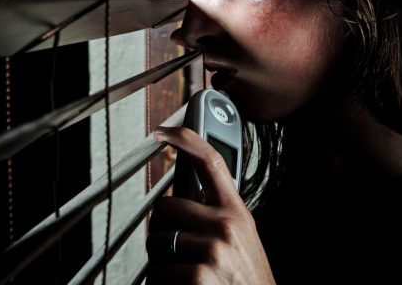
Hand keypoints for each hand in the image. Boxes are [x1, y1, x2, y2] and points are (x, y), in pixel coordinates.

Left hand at [146, 126, 275, 284]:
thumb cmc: (245, 282)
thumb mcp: (240, 241)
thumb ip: (214, 216)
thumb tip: (178, 199)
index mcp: (236, 214)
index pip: (211, 162)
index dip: (184, 140)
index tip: (162, 132)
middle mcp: (226, 227)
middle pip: (165, 207)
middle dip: (160, 230)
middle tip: (172, 250)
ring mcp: (213, 251)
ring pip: (156, 241)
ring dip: (160, 262)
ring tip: (182, 274)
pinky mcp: (199, 275)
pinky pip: (157, 272)